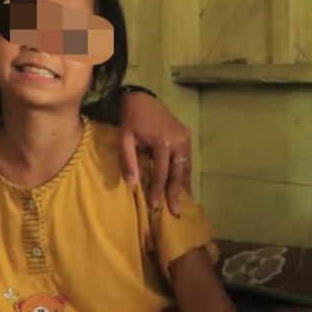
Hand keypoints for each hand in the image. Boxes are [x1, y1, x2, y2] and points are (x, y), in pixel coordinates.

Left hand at [118, 91, 191, 213]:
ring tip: (182, 203)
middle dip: (176, 194)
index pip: (162, 173)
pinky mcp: (187, 136)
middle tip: (175, 212)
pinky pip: (187, 159)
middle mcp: (178, 142)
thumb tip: (133, 185)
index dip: (158, 191)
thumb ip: (128, 162)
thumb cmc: (130, 121)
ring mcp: (185, 139)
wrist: (142, 99)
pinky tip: (184, 186)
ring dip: (184, 186)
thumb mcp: (124, 140)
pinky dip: (185, 174)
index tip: (156, 207)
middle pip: (179, 173)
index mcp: (163, 143)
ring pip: (186, 168)